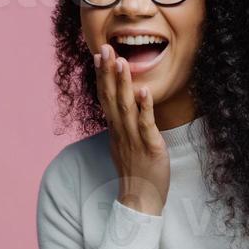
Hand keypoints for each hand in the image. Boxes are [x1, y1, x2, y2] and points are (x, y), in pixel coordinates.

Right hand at [95, 43, 168, 215]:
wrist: (140, 200)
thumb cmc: (136, 172)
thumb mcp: (125, 145)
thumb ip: (122, 126)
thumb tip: (120, 110)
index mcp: (115, 129)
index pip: (105, 97)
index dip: (102, 76)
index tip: (99, 55)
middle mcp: (120, 131)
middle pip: (110, 97)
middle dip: (107, 72)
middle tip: (103, 48)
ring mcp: (133, 139)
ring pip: (125, 107)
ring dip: (123, 83)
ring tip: (121, 61)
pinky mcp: (150, 147)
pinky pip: (145, 125)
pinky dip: (144, 107)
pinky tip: (143, 91)